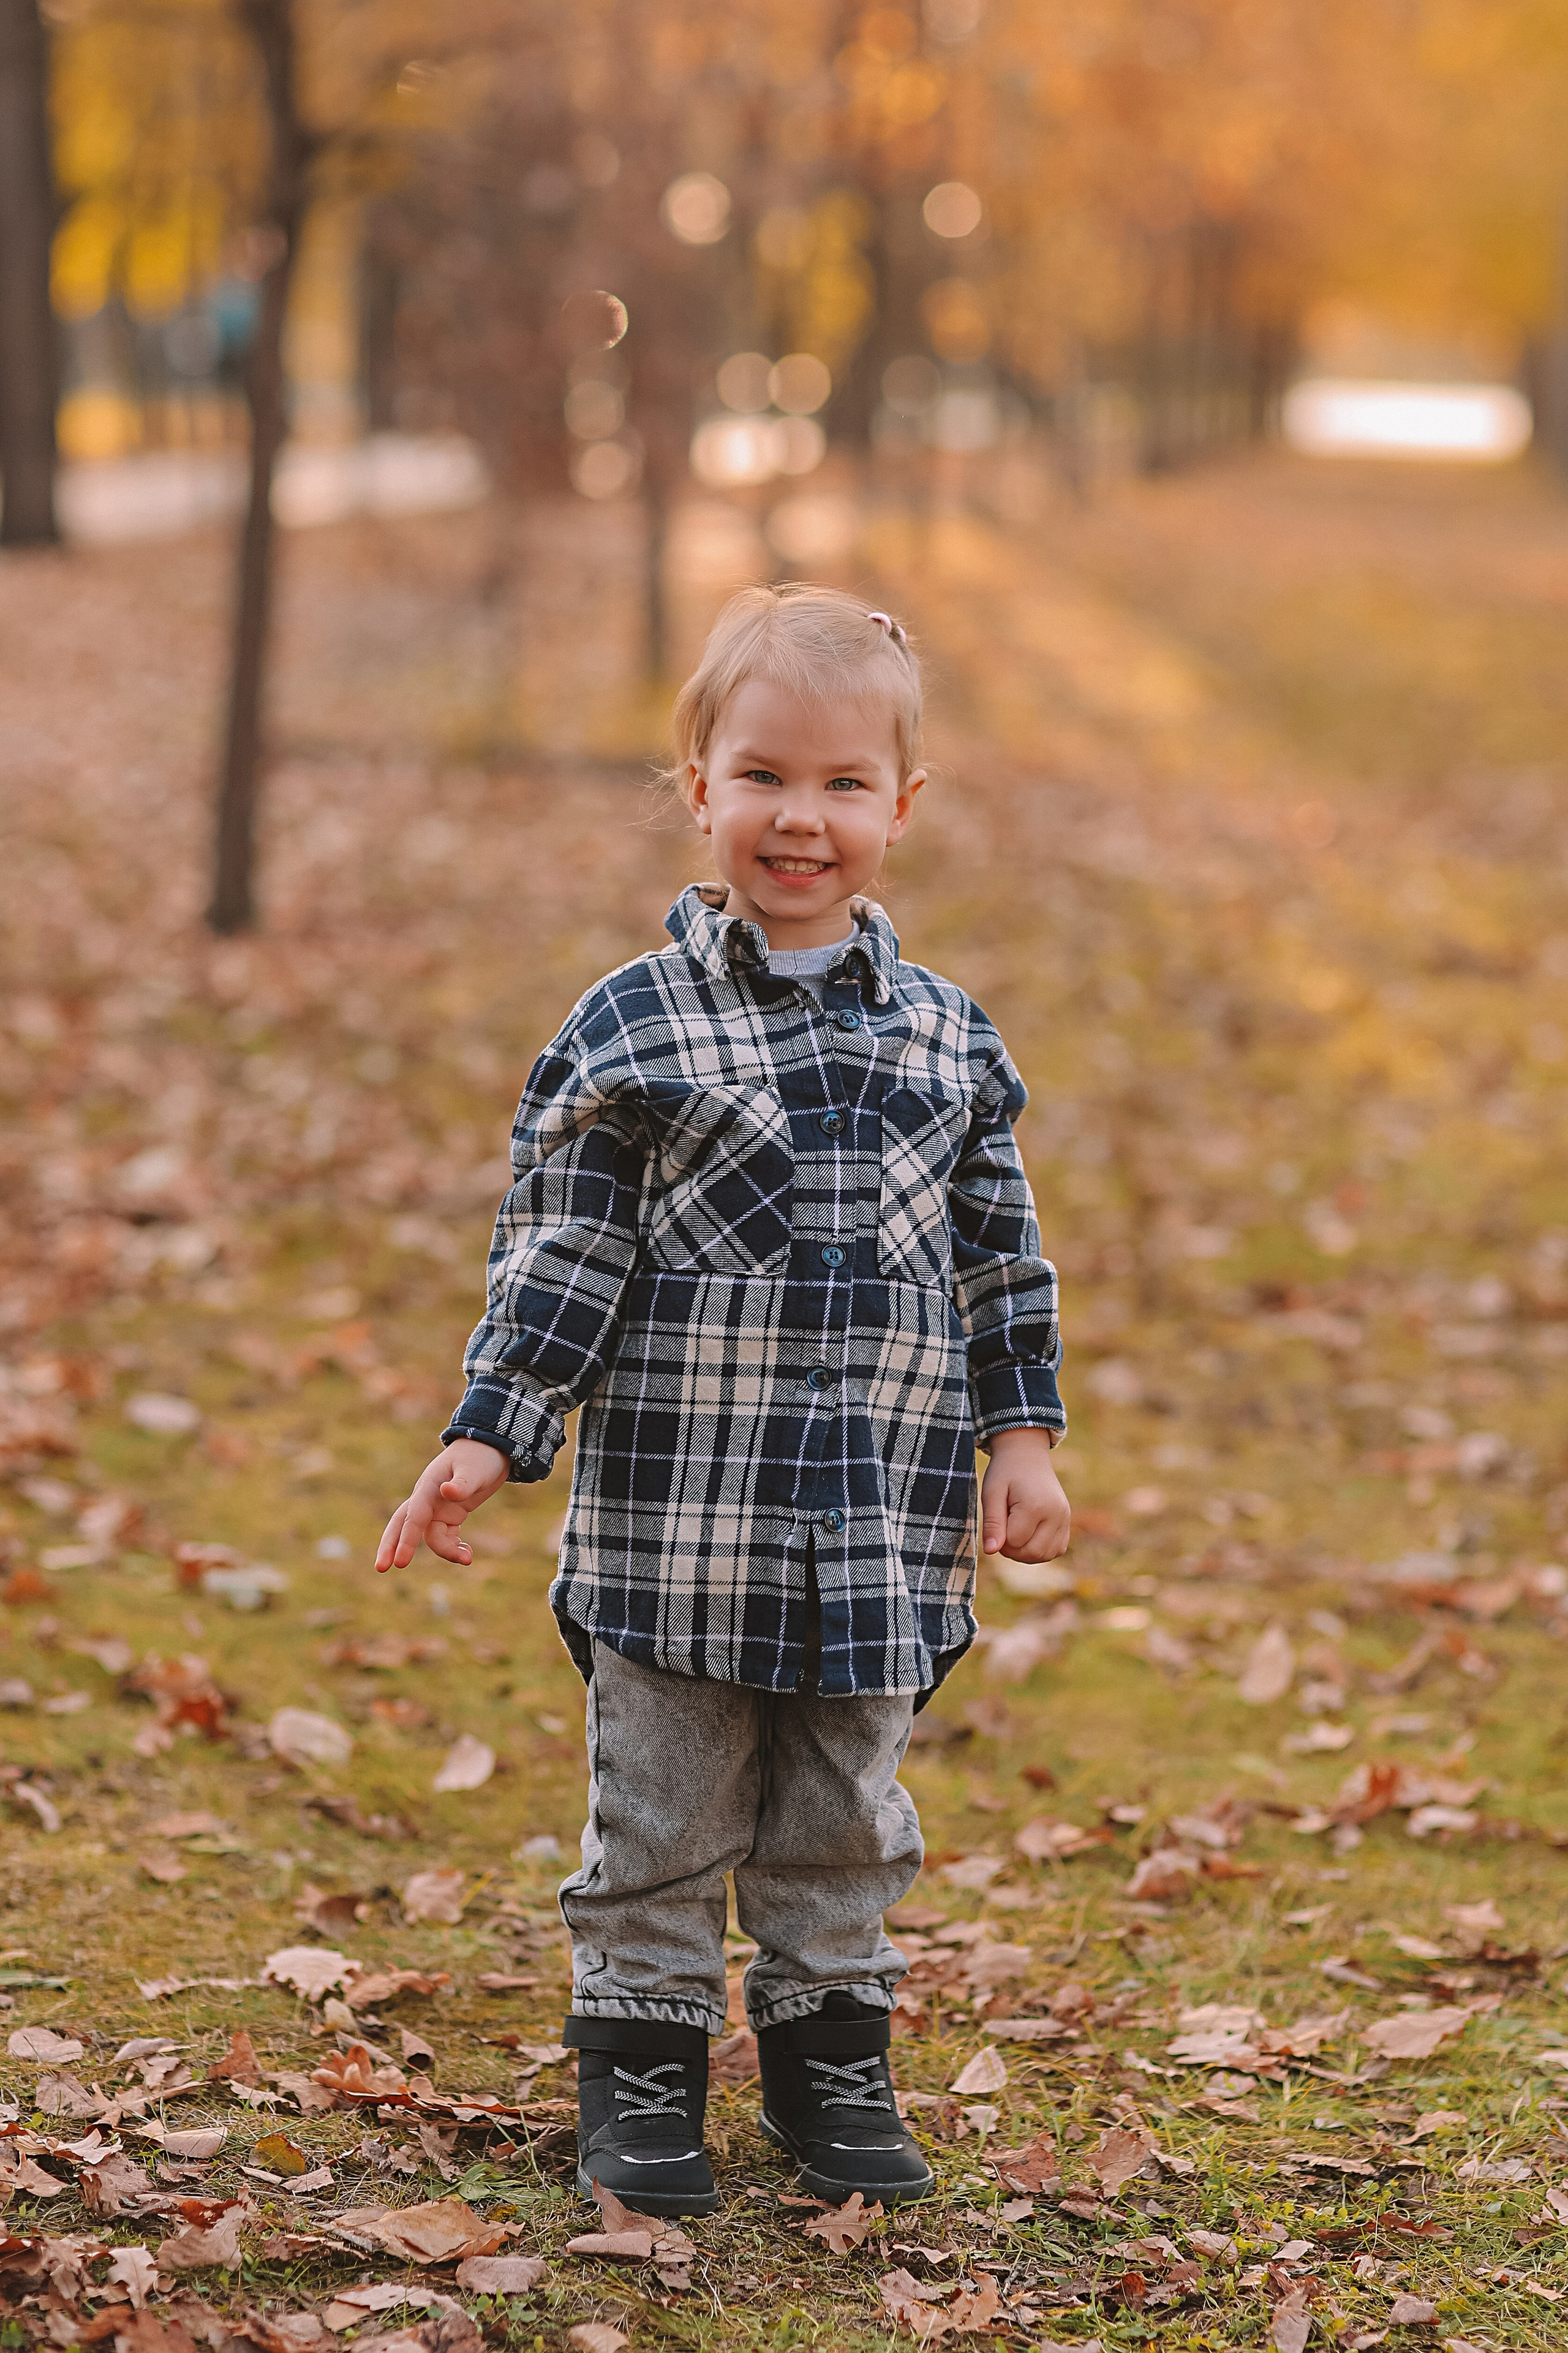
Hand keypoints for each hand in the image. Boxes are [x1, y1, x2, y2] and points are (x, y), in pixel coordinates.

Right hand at [375, 1439, 510, 1572]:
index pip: (414, 1517)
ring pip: (429, 1536)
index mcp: (428, 1486)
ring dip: (445, 1551)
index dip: (407, 1540)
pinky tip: (468, 1553)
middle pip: (402, 1525)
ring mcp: (438, 1508)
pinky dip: (453, 1547)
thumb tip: (447, 1492)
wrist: (492, 1449)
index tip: (400, 1563)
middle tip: (381, 1568)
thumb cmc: (480, 1457)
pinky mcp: (450, 1514)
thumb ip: (462, 1483)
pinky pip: (445, 1536)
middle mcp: (428, 1499)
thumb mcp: (474, 1469)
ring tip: (468, 1558)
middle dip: (392, 1547)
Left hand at [980, 1428, 1070, 1562]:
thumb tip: (990, 1551)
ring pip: (1045, 1555)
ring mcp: (1065, 1518)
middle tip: (1002, 1529)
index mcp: (1036, 1506)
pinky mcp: (1067, 1522)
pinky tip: (1029, 1534)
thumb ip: (992, 1523)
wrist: (1027, 1455)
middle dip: (1012, 1549)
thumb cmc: (1006, 1472)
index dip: (1000, 1538)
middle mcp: (1056, 1514)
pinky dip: (1040, 1549)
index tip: (996, 1519)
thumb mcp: (991, 1493)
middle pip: (1032, 1553)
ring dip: (1025, 1552)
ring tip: (1014, 1531)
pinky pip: (1056, 1550)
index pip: (1014, 1542)